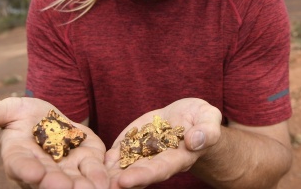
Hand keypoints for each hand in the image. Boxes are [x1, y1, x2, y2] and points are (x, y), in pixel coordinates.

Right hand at [0, 97, 108, 188]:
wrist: (56, 119)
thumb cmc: (27, 115)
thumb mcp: (9, 109)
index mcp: (19, 156)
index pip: (19, 164)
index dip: (25, 169)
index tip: (32, 172)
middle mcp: (42, 170)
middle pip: (49, 180)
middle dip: (56, 184)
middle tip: (63, 187)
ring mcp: (67, 171)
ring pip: (74, 182)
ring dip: (83, 186)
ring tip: (92, 188)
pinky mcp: (89, 165)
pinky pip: (96, 174)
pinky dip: (103, 178)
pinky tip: (110, 182)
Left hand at [104, 98, 221, 188]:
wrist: (188, 117)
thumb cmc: (202, 120)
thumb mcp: (210, 119)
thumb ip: (207, 131)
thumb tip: (195, 141)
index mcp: (179, 158)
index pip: (160, 169)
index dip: (143, 176)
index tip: (126, 181)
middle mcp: (158, 160)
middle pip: (138, 172)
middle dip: (120, 179)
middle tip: (104, 185)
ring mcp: (144, 152)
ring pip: (124, 166)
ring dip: (109, 173)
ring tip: (91, 178)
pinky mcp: (133, 142)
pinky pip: (118, 152)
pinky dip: (106, 158)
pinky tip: (93, 162)